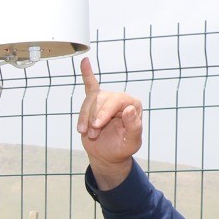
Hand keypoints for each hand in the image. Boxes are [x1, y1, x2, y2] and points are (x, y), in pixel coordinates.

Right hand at [76, 57, 142, 187]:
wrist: (108, 156)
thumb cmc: (122, 148)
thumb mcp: (131, 142)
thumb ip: (134, 127)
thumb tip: (129, 109)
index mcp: (133, 105)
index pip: (117, 100)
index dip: (104, 112)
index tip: (96, 126)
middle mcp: (120, 100)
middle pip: (102, 99)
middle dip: (94, 116)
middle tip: (92, 133)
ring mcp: (106, 100)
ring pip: (91, 100)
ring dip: (85, 116)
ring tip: (86, 132)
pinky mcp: (94, 104)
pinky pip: (90, 86)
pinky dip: (87, 74)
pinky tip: (85, 62)